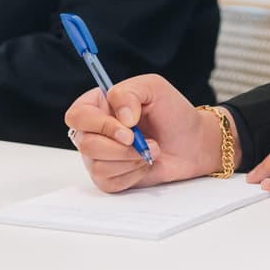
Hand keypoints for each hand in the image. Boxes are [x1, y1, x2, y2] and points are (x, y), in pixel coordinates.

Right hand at [63, 74, 221, 191]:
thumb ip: (130, 93)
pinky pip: (108, 181)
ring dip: (130, 159)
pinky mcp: (109, 177)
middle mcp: (94, 131)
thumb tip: (121, 119)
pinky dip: (131, 174)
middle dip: (119, 146)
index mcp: (99, 105)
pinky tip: (144, 163)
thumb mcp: (154, 88)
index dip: (98, 124)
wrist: (191, 143)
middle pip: (85, 143)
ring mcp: (99, 156)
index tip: (128, 128)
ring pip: (97, 165)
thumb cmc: (172, 113)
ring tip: (149, 149)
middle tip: (144, 141)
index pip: (77, 115)